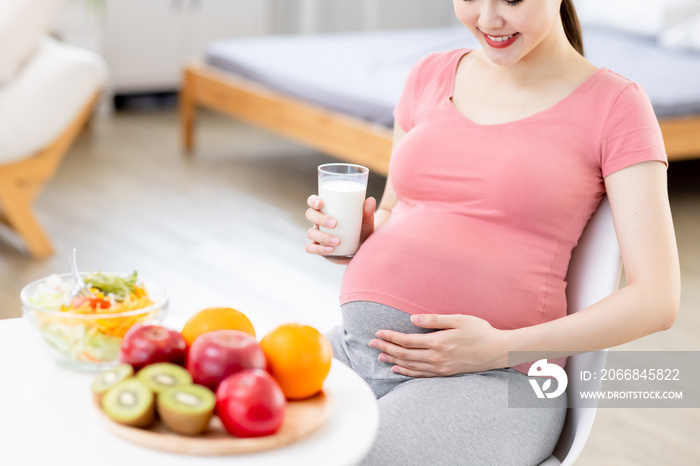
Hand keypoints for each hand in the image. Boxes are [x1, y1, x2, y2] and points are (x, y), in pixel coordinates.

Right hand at [305, 195, 375, 263]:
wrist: (362, 248)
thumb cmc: (361, 231)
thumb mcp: (366, 222)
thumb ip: (368, 212)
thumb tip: (370, 200)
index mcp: (326, 210)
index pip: (313, 202)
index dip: (313, 200)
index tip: (321, 203)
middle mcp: (319, 221)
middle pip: (310, 215)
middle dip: (320, 219)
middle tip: (334, 224)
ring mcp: (318, 235)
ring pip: (311, 233)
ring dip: (322, 236)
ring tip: (337, 241)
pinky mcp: (319, 248)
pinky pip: (311, 248)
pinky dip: (319, 249)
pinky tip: (330, 250)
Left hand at [368, 314, 507, 376]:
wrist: (498, 351)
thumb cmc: (480, 331)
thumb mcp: (458, 319)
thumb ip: (434, 320)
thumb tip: (412, 319)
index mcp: (438, 342)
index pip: (407, 341)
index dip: (390, 337)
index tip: (378, 333)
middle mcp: (436, 357)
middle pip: (404, 354)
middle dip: (386, 348)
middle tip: (371, 344)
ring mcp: (440, 368)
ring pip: (410, 366)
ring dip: (393, 360)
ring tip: (379, 356)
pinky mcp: (445, 373)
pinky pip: (421, 375)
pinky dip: (407, 372)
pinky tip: (398, 368)